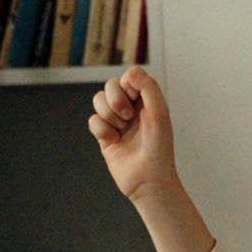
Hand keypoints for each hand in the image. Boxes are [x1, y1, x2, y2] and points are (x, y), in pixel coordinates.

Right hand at [85, 67, 175, 200]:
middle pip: (110, 85)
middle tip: (128, 117)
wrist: (148, 179)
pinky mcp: (104, 136)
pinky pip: (92, 120)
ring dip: (108, 114)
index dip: (128, 84)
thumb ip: (148, 87)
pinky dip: (102, 129)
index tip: (136, 99)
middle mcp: (132, 108)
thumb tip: (130, 72)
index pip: (129, 76)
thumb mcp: (159, 113)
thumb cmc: (158, 148)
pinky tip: (114, 141)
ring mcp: (116, 121)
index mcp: (147, 100)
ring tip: (121, 130)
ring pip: (98, 100)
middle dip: (115, 99)